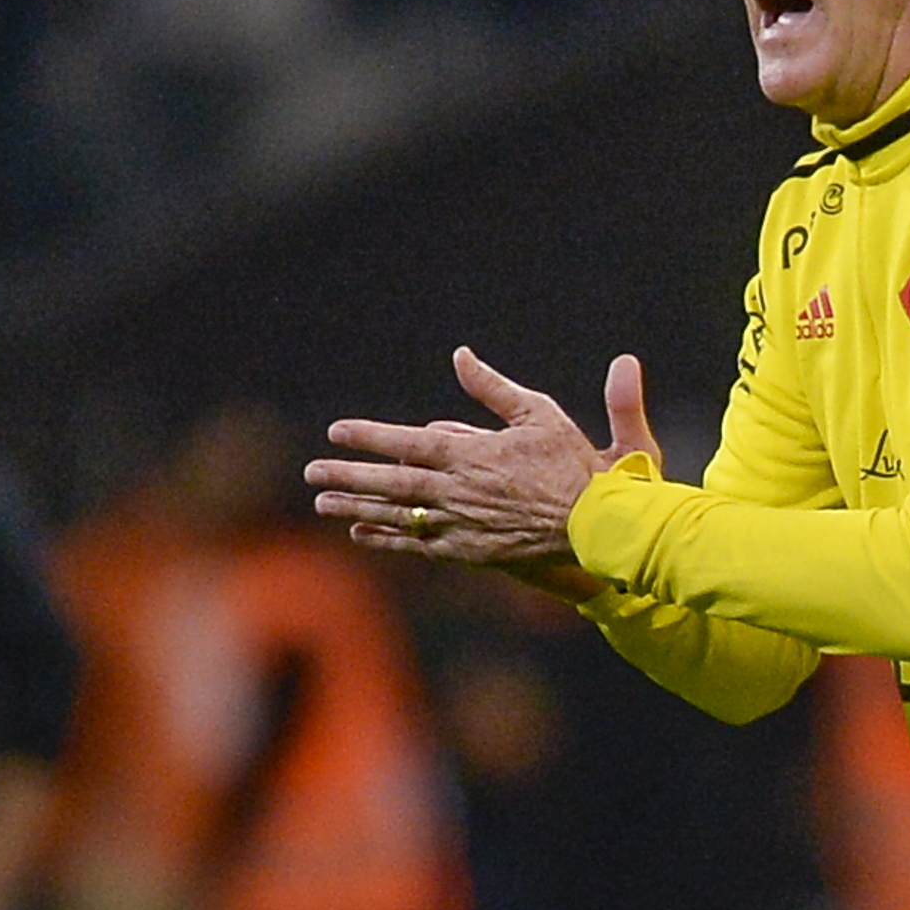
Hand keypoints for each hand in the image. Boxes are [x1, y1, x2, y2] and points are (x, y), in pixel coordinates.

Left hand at [311, 349, 654, 567]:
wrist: (598, 524)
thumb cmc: (574, 463)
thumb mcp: (538, 412)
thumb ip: (493, 388)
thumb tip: (460, 356)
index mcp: (472, 455)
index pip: (406, 443)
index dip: (369, 437)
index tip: (336, 431)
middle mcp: (458, 492)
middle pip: (390, 483)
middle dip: (347, 474)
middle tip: (311, 471)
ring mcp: (461, 525)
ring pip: (398, 515)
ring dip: (357, 507)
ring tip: (321, 503)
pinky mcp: (471, 553)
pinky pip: (419, 545)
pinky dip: (387, 538)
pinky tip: (362, 532)